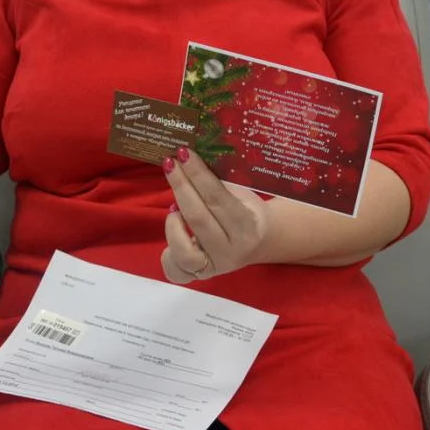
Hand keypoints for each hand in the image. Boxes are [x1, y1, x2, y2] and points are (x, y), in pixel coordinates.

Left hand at [160, 146, 271, 282]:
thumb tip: (188, 157)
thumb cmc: (247, 209)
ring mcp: (215, 266)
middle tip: (170, 164)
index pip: (216, 197)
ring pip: (184, 249)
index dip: (197, 174)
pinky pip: (176, 271)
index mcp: (247, 225)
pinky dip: (168, 251)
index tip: (184, 153)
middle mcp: (232, 249)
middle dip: (181, 186)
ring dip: (172, 223)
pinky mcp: (201, 276)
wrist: (261, 241)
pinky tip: (175, 230)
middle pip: (197, 217)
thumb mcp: (242, 192)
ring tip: (173, 206)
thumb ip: (218, 181)